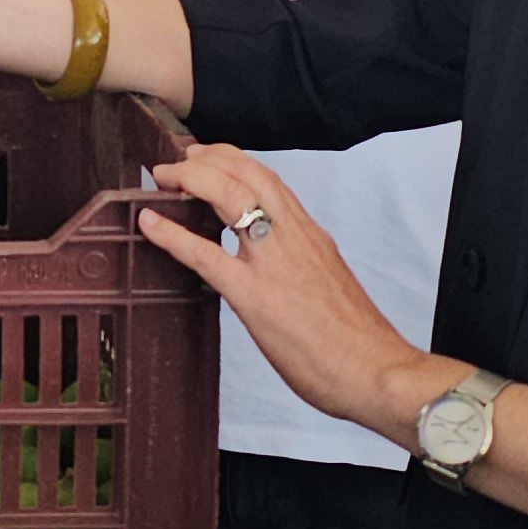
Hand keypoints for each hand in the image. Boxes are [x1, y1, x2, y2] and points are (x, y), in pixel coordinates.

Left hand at [132, 147, 439, 431]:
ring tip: (162, 175)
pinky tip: (149, 222)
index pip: (271, 180)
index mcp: (311, 236)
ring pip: (230, 195)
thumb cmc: (359, 341)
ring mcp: (273, 263)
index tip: (209, 159)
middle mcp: (294, 237)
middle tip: (178, 160)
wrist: (378, 371)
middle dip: (207, 158)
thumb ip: (305, 267)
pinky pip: (205, 254)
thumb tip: (282, 271)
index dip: (234, 162)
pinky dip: (171, 233)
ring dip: (190, 177)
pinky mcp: (255, 297)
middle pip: (248, 172)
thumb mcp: (331, 284)